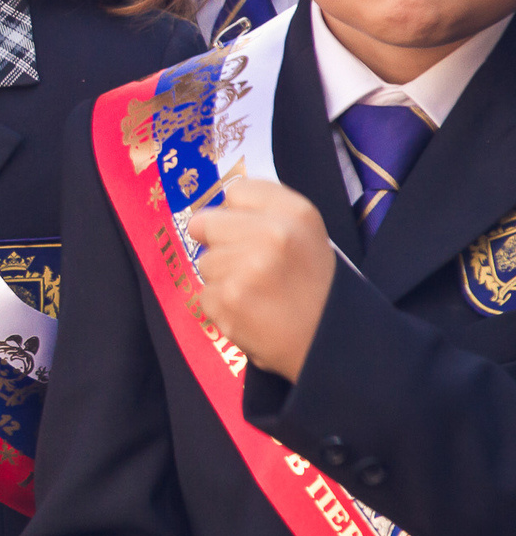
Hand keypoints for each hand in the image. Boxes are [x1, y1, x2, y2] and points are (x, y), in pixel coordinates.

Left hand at [182, 178, 335, 380]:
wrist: (331, 344)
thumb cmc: (315, 287)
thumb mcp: (307, 236)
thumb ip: (264, 214)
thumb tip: (212, 208)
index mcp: (296, 213)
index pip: (237, 191)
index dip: (238, 213)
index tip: (251, 230)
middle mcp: (273, 234)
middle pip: (206, 222)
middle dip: (221, 244)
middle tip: (252, 267)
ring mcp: (248, 267)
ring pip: (205, 262)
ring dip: (224, 279)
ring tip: (258, 294)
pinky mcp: (228, 299)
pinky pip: (205, 293)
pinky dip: (222, 306)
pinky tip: (251, 312)